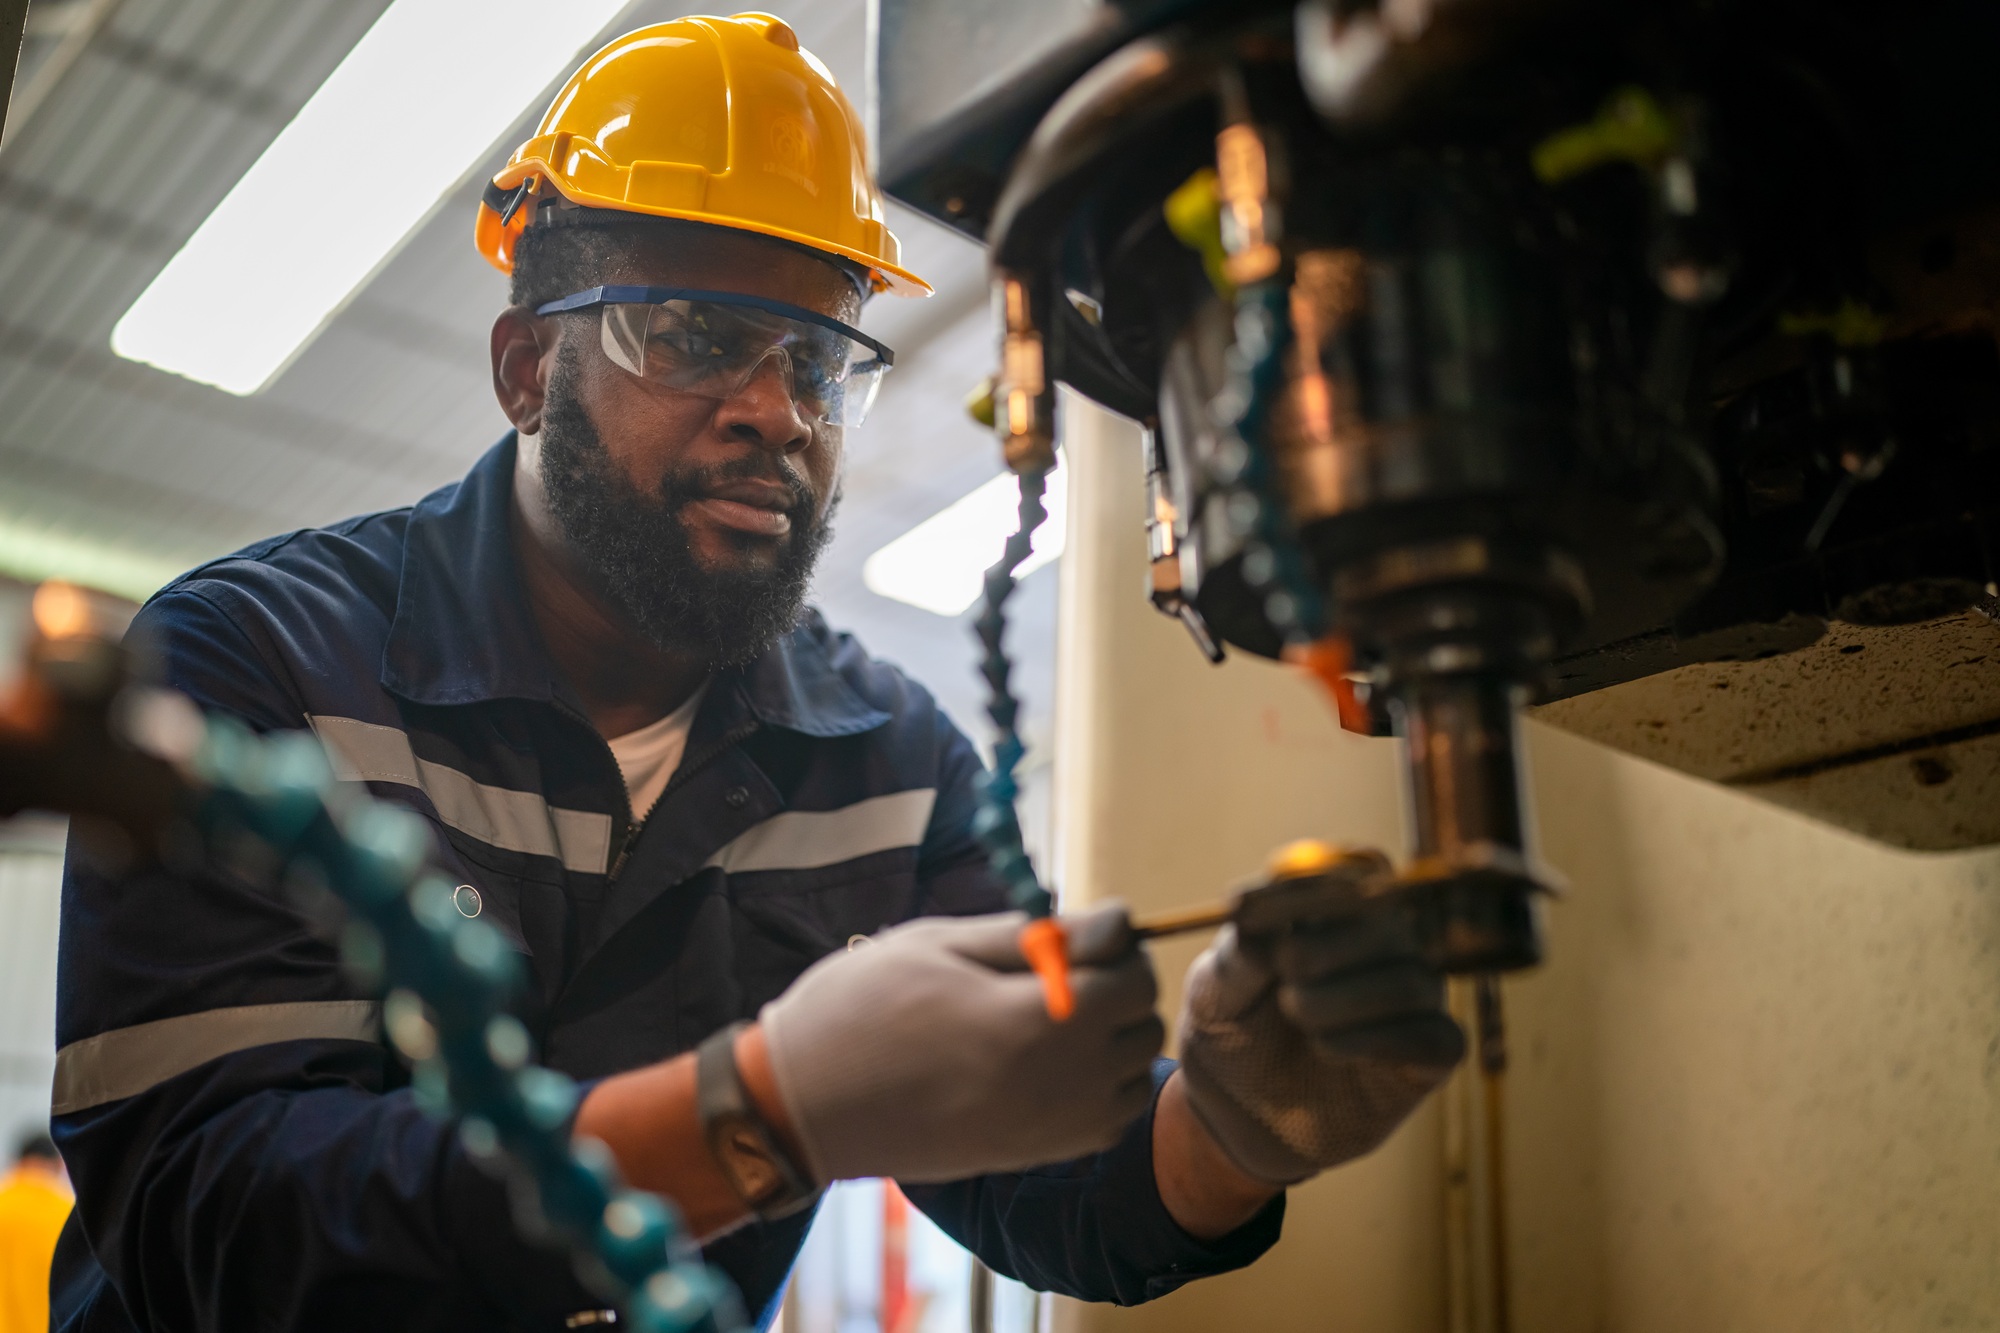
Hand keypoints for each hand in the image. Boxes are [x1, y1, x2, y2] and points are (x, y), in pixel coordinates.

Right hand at [758, 905, 1164, 1183]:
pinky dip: (1099, 1086)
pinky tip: (1047, 1063)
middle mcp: (1057, 1082)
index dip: (1113, 943)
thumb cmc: (861, 1007)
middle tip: (1059, 969)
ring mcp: (1050, 1128)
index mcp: (1033, 1019)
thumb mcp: (939, 943)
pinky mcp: (1035, 1156)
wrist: (805, 1105)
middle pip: (1144, 1024)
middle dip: (1119, 988)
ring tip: (1050, 1016)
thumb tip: (1112, 922)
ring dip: (1112, 1038)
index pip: (1134, 974)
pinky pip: (1108, 1117)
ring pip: (1133, 1074)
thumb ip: (1033, 935)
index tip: (1069, 934)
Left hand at [1176, 912, 1463, 1184]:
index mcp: (1332, 919)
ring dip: (1343, 1000)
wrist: (1238, 1117)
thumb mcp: (1213, 997)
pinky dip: (1377, 1041)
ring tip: (1297, 1016)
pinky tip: (1326, 1049)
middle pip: (1383, 925)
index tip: (1238, 908)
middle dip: (1323, 949)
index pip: (1337, 882)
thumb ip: (1235, 961)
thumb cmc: (1230, 1038)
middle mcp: (1382, 952)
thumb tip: (1262, 933)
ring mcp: (1411, 1003)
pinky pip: (1437, 1038)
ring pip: (1409, 981)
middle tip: (1282, 980)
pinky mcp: (1431, 1057)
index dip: (1293, 891)